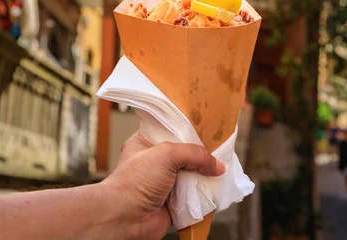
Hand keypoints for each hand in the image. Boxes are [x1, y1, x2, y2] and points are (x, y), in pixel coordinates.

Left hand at [102, 132, 225, 239]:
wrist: (124, 218)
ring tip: (221, 169)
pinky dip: (204, 195)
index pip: (172, 131)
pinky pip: (194, 196)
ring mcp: (164, 183)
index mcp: (146, 143)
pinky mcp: (173, 203)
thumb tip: (217, 166)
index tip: (208, 129)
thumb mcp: (166, 153)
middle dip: (201, 154)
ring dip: (204, 175)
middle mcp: (155, 162)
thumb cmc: (135, 180)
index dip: (189, 130)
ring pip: (192, 175)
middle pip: (186, 154)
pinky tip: (216, 188)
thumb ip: (194, 153)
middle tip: (220, 150)